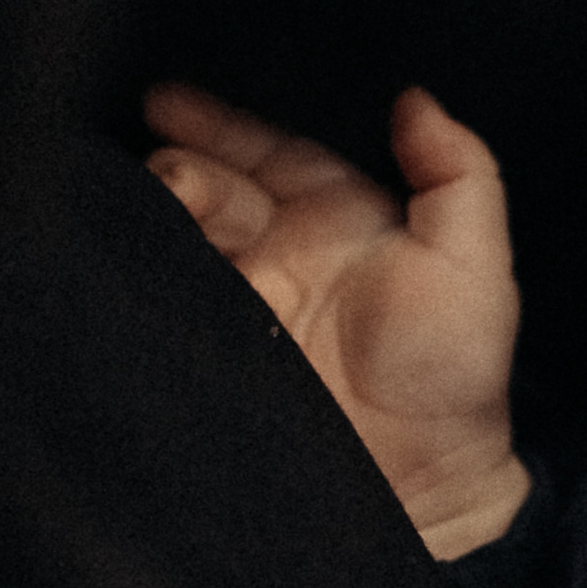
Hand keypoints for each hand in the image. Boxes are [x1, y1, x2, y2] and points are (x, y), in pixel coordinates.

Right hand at [145, 82, 529, 555]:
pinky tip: (112, 245)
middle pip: (212, 186)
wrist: (415, 488)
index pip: (269, 152)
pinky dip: (134, 265)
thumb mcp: (474, 264)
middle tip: (166, 172)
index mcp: (337, 219)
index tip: (167, 101)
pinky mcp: (207, 352)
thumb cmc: (452, 375)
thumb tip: (414, 99)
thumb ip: (458, 174)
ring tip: (151, 205)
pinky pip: (158, 293)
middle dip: (181, 167)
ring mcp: (238, 304)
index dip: (220, 123)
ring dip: (155, 211)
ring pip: (178, 234)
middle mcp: (280, 253)